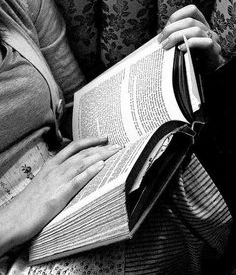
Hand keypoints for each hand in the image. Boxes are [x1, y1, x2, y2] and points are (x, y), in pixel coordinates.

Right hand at [0, 137, 120, 254]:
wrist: (14, 218)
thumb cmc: (30, 202)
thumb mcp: (44, 181)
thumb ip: (58, 174)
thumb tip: (74, 171)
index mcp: (51, 164)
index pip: (74, 147)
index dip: (91, 140)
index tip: (104, 138)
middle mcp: (55, 169)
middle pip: (82, 153)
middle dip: (102, 147)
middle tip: (117, 145)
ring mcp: (57, 181)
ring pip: (82, 163)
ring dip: (101, 155)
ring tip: (116, 151)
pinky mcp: (58, 195)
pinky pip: (77, 180)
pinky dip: (90, 172)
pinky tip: (101, 166)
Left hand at [157, 5, 223, 72]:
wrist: (207, 73)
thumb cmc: (192, 59)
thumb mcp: (181, 45)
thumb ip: (175, 38)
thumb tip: (160, 38)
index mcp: (200, 25)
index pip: (191, 10)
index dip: (176, 17)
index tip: (164, 32)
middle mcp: (207, 29)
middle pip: (190, 20)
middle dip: (171, 29)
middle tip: (161, 41)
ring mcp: (212, 39)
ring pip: (196, 30)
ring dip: (177, 37)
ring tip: (167, 46)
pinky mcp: (214, 51)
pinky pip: (205, 42)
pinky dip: (191, 44)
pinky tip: (181, 49)